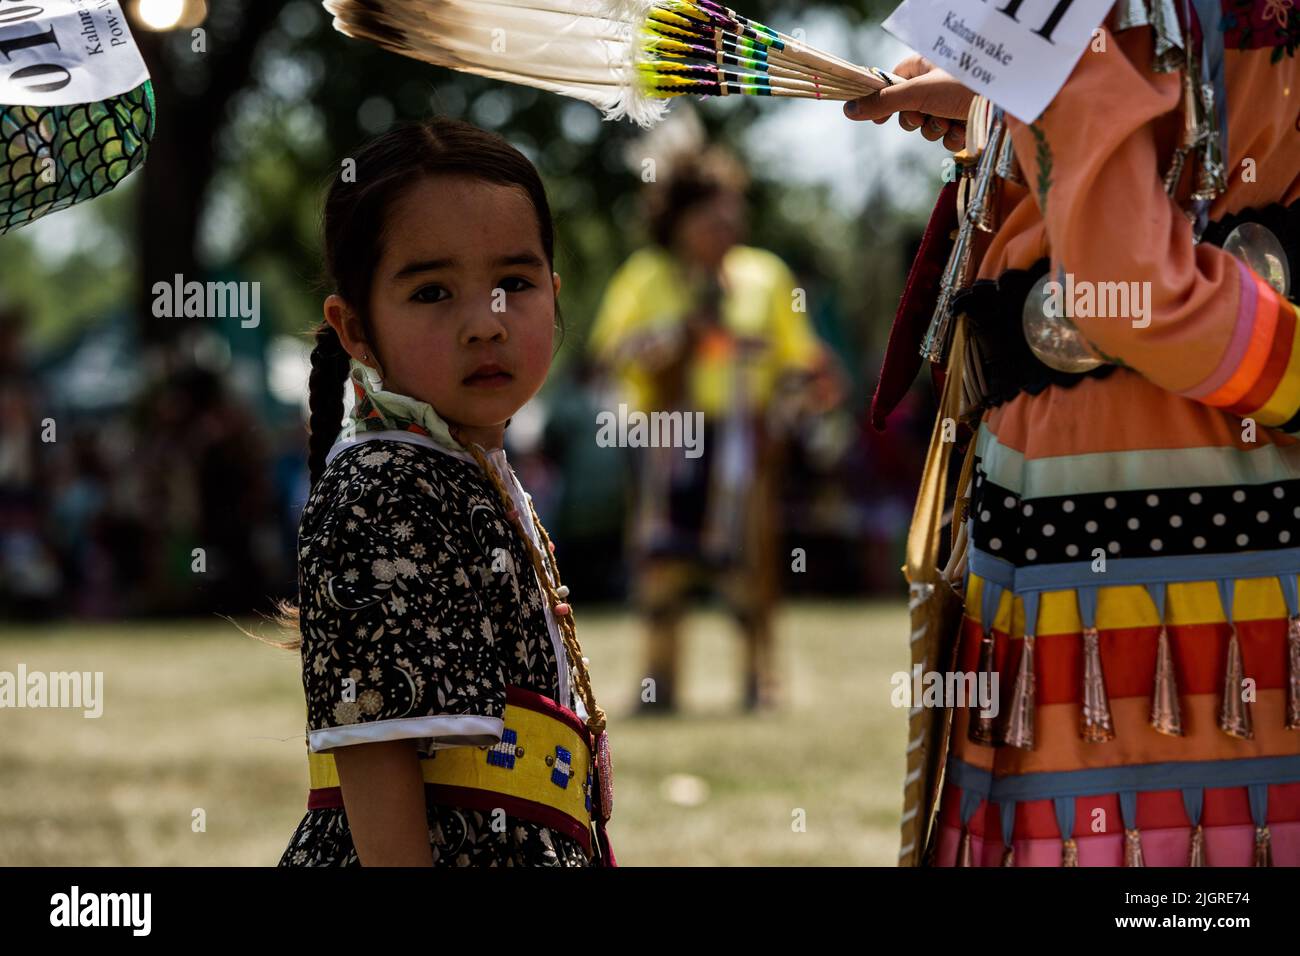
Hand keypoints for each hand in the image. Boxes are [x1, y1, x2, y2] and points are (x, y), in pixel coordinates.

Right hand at [843, 55, 975, 151]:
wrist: (1004, 105)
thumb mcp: (917, 93)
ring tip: (949, 120)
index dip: (884, 99)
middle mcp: (939, 82)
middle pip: (908, 107)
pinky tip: (963, 128)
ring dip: (934, 129)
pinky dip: (952, 136)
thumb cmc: (963, 87)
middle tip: (922, 114)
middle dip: (914, 118)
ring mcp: (953, 102)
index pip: (894, 79)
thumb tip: (848, 110)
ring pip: (927, 126)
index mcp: (927, 64)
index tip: (876, 117)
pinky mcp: (966, 121)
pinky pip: (946, 136)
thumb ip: (882, 102)